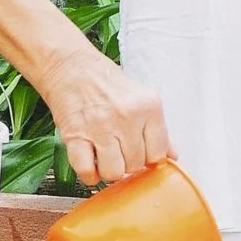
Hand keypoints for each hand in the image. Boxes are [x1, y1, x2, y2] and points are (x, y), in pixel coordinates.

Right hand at [37, 41, 172, 185]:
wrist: (69, 66)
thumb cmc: (104, 81)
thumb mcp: (140, 97)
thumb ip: (157, 128)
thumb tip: (172, 155)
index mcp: (148, 106)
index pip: (158, 153)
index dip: (149, 158)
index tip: (141, 154)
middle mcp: (127, 117)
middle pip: (136, 165)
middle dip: (128, 164)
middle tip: (119, 151)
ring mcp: (101, 127)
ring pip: (114, 173)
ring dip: (109, 171)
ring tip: (105, 158)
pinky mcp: (75, 136)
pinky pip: (87, 171)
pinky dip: (88, 174)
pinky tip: (90, 163)